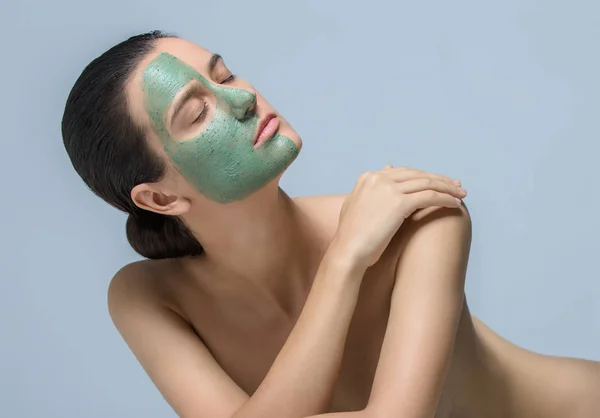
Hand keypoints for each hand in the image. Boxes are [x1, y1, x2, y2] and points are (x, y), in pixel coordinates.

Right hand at [332, 164, 466, 268]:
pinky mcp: (399, 202)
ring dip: (447, 187)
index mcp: (369, 177)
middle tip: (456, 185)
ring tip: (461, 194)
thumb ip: (371, 188)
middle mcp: (378, 178)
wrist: (348, 252)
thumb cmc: (353, 236)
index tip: (438, 183)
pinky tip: (455, 204)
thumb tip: (386, 169)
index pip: (403, 172)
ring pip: (427, 183)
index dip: (423, 176)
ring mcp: (388, 189)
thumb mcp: (357, 205)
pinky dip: (445, 198)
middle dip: (439, 179)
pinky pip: (429, 196)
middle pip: (417, 174)